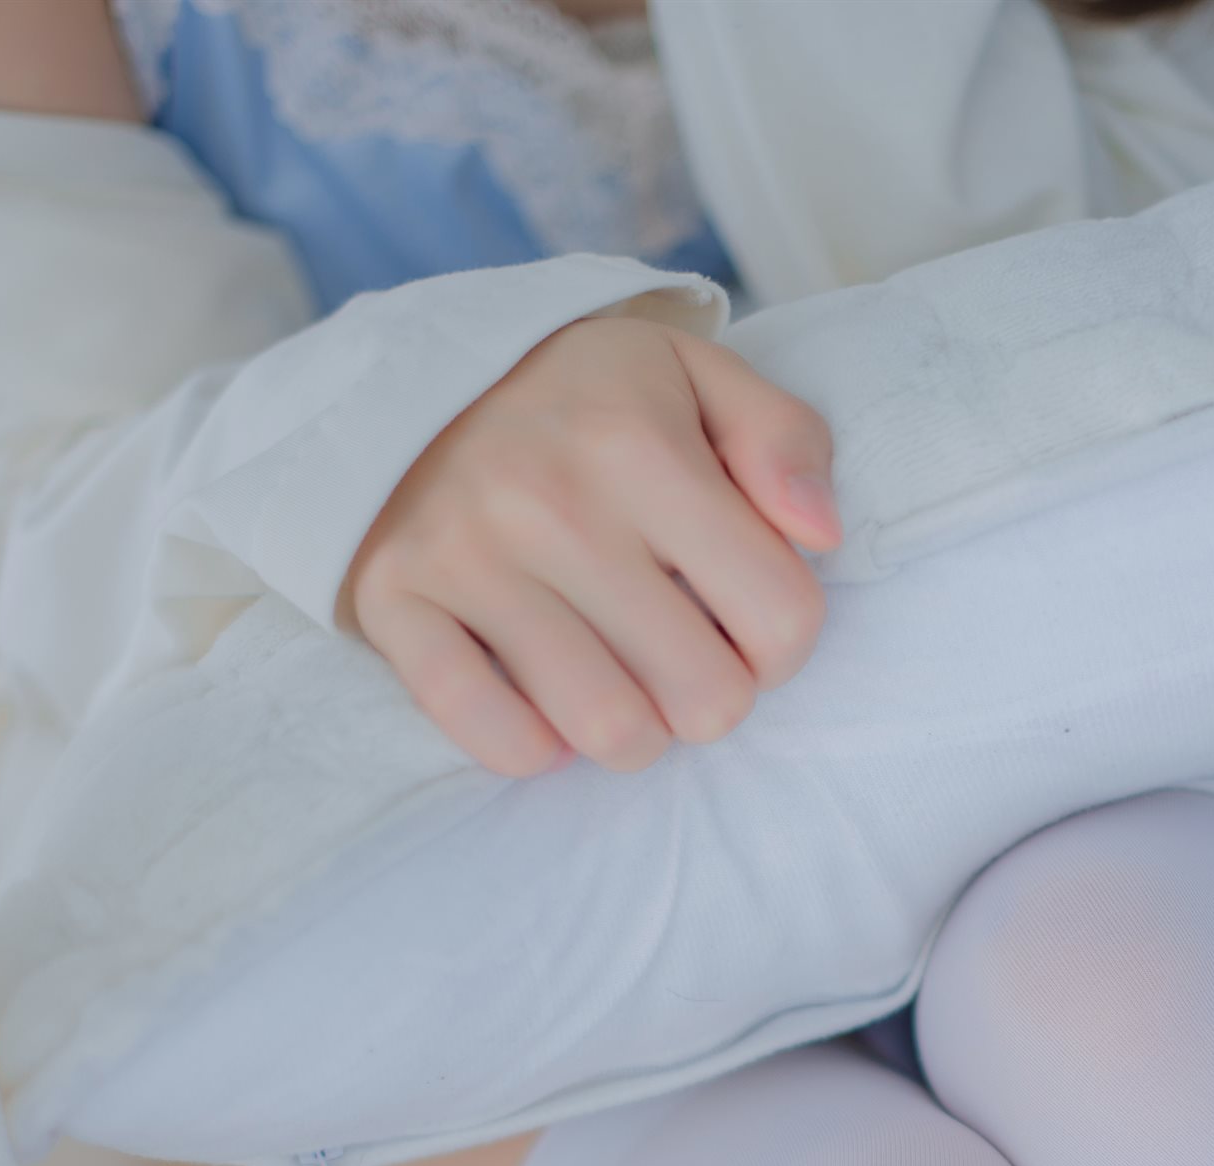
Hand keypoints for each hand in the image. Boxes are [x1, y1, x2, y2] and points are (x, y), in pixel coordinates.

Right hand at [341, 315, 841, 775]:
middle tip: (686, 655)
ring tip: (625, 681)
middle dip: (714, 693)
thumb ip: (783, 441)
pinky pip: (493, 737)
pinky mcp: (393, 602)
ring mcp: (464, 558)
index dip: (786, 640)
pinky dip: (534, 746)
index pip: (781, 618)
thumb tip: (821, 536)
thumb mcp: (697, 375)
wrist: (410, 371)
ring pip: (609, 732)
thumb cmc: (584, 394)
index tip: (749, 618)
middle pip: (705, 697)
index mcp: (640, 445)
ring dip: (636, 731)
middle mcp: (551, 504)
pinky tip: (547, 703)